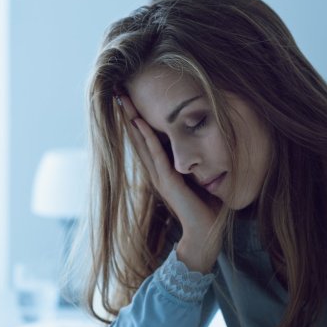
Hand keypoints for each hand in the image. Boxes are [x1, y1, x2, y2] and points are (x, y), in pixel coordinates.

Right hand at [117, 94, 221, 271]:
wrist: (204, 234)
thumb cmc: (207, 208)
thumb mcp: (201, 179)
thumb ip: (197, 164)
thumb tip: (207, 145)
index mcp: (163, 170)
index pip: (148, 140)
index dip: (138, 119)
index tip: (131, 99)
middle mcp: (157, 172)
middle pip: (139, 137)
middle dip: (129, 115)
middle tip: (119, 92)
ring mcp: (159, 177)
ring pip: (142, 143)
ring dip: (132, 121)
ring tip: (123, 101)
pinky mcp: (167, 183)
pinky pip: (155, 155)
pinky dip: (147, 138)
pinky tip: (140, 123)